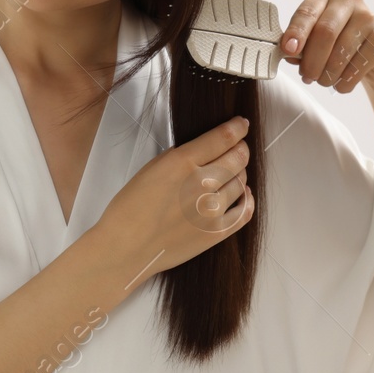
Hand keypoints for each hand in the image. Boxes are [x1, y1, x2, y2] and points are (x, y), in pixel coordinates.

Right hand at [94, 115, 253, 286]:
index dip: (238, 128)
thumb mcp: (153, 168)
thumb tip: (206, 149)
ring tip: (230, 173)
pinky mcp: (218, 232)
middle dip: (241, 148)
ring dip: (239, 173)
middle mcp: (201, 184)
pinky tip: (242, 193)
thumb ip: (182, 157)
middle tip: (239, 146)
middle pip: (239, 157)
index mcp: (182, 163)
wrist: (126, 247)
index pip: (224, 137)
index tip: (241, 125)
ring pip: (242, 181)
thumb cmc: (131, 209)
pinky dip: (247, 198)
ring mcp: (212, 210)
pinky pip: (246, 210)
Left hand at [280, 0, 373, 92]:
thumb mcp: (314, 38)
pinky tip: (340, 84)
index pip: (307, 12)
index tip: (288, 50)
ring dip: (327, 74)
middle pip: (325, 32)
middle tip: (306, 77)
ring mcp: (368, 16)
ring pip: (341, 51)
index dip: (296, 32)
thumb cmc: (337, 42)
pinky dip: (344, 81)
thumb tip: (288, 54)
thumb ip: (299, 44)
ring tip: (322, 81)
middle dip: (312, 60)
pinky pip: (357, 65)